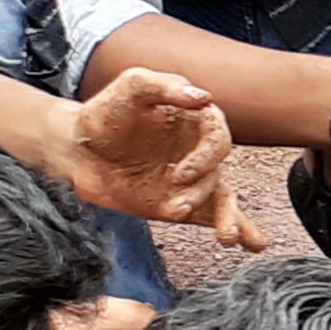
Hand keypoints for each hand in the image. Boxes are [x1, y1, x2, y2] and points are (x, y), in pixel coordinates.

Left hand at [67, 69, 257, 247]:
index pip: (218, 136)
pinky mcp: (180, 203)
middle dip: (205, 190)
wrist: (77, 151)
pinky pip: (214, 217)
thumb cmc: (105, 112)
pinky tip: (253, 243)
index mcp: (194, 118)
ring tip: (225, 237)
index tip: (181, 172)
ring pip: (223, 198)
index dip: (205, 157)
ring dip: (227, 218)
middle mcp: (197, 149)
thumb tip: (203, 97)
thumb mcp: (132, 86)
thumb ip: (164, 87)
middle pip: (220, 170)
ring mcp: (190, 180)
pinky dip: (238, 229)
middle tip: (181, 203)